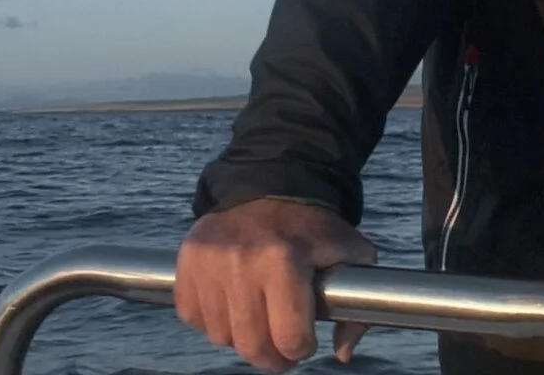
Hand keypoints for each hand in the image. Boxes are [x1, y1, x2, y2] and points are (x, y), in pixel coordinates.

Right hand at [175, 196, 376, 371]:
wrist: (272, 187)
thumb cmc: (315, 229)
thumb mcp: (351, 255)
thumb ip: (357, 308)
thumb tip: (343, 353)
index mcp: (284, 259)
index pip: (289, 337)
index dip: (302, 349)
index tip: (305, 342)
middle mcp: (241, 260)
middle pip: (252, 345)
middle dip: (272, 357)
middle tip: (282, 349)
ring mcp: (208, 262)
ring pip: (221, 336)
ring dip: (242, 337)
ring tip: (259, 318)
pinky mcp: (186, 261)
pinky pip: (192, 317)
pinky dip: (212, 320)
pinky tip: (233, 304)